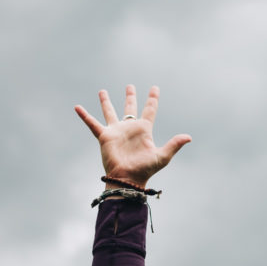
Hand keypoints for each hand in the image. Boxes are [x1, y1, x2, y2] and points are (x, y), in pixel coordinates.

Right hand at [74, 84, 190, 187]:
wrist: (127, 179)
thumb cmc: (145, 170)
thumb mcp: (162, 156)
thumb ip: (174, 145)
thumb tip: (189, 137)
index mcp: (144, 130)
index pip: (149, 110)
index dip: (152, 99)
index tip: (155, 88)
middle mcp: (129, 129)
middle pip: (130, 108)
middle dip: (130, 97)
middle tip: (130, 86)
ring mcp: (116, 132)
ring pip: (110, 112)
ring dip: (106, 102)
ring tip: (102, 91)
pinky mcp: (105, 137)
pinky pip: (92, 124)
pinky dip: (85, 116)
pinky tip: (77, 107)